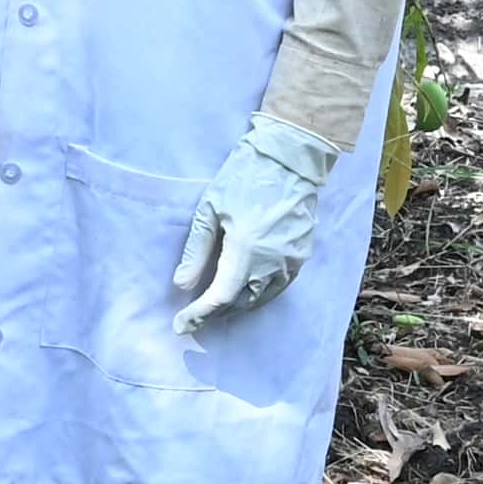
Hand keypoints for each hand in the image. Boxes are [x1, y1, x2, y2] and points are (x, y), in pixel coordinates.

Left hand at [168, 117, 342, 335]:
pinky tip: (246, 291)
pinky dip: (259, 295)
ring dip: (237, 306)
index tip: (181, 325)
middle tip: (194, 317)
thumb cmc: (244, 177)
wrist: (290, 158)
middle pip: (240, 303)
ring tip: (217, 308)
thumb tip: (182, 284)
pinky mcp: (301, 255)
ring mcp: (291, 261)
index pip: (220, 297)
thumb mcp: (210, 209)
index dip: (199, 315)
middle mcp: (271, 262)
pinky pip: (279, 287)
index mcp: (245, 250)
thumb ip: (196, 251)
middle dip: (216, 313)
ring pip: (261, 298)